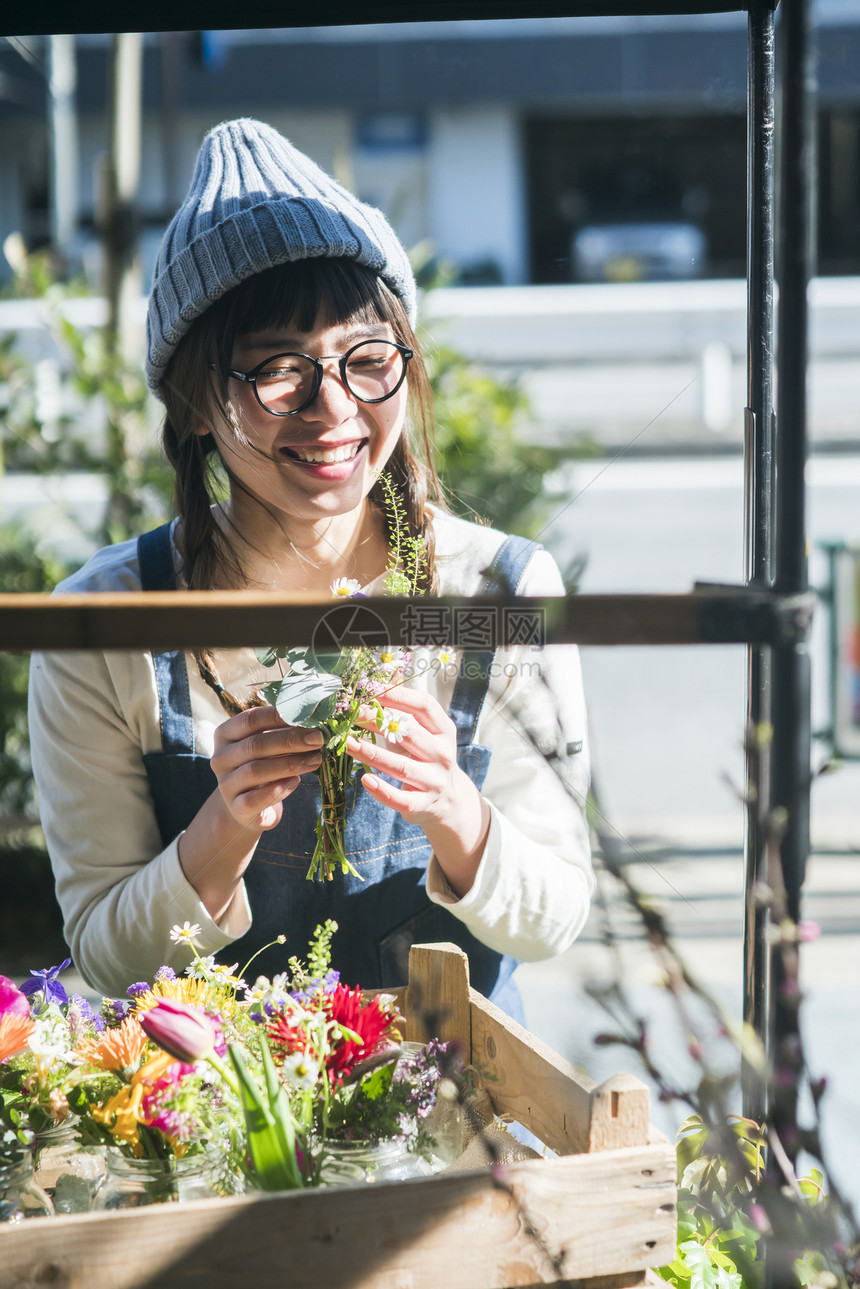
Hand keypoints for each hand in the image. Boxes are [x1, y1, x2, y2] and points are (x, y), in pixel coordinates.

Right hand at [210, 705, 323, 830]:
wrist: (247, 807)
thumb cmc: (263, 766)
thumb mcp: (269, 746)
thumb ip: (283, 733)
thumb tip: (313, 723)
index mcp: (226, 734)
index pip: (251, 719)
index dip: (280, 716)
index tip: (308, 717)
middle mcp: (221, 758)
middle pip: (255, 744)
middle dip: (291, 740)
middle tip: (318, 739)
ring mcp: (226, 784)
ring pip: (255, 770)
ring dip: (290, 764)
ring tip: (315, 760)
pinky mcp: (236, 808)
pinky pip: (255, 799)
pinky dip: (277, 790)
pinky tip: (296, 781)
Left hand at [345, 686, 489, 895]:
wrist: (449, 802)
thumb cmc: (428, 759)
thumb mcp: (426, 733)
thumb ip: (406, 712)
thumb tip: (382, 678)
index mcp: (444, 731)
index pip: (424, 706)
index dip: (397, 694)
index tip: (369, 687)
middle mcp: (442, 754)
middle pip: (410, 733)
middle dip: (378, 720)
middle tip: (351, 712)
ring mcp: (434, 781)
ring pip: (402, 767)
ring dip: (373, 754)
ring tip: (349, 744)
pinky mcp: (422, 805)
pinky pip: (401, 799)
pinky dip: (382, 790)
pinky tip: (365, 779)